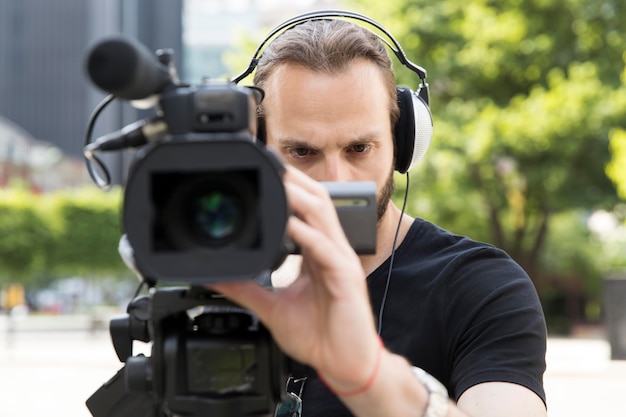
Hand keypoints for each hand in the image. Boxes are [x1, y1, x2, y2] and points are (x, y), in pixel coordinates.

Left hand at [209, 165, 380, 390]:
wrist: (345, 364)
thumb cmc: (319, 335)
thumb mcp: (273, 307)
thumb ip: (247, 288)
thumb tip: (217, 276)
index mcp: (317, 253)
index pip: (305, 210)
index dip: (288, 188)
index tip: (262, 172)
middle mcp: (331, 250)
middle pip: (317, 201)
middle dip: (295, 179)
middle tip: (267, 161)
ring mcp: (341, 261)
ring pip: (323, 216)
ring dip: (300, 196)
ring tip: (276, 180)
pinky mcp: (346, 277)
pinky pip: (326, 249)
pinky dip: (307, 234)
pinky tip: (290, 225)